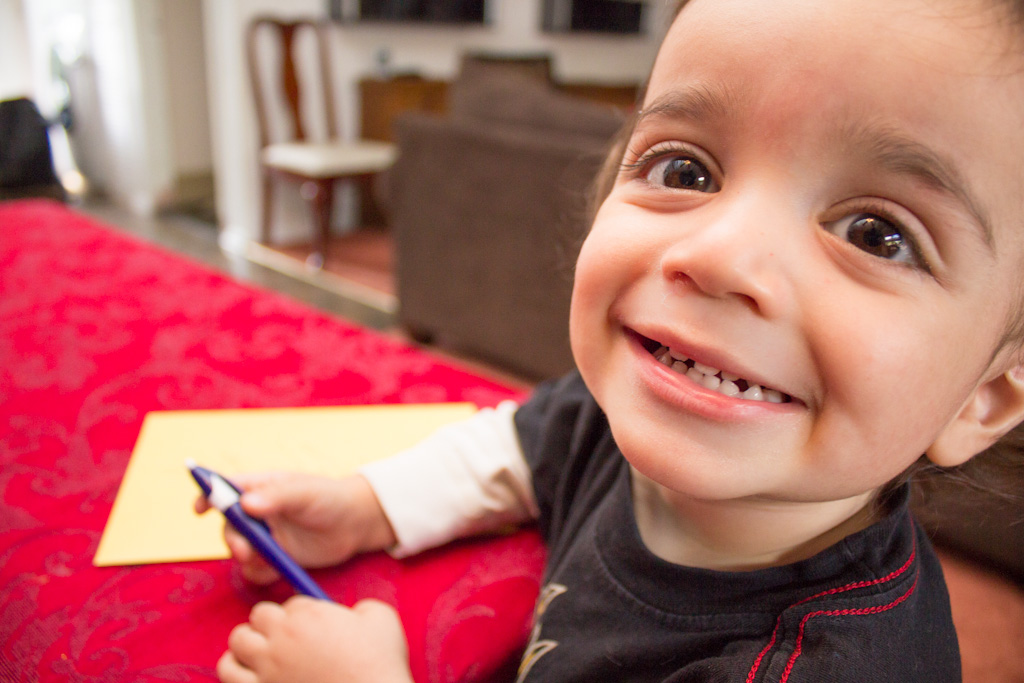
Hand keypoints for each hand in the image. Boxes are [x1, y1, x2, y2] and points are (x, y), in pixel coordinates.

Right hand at [194, 472, 396, 584]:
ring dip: (245, 559)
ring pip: (240, 550)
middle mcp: (260, 513)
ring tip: (266, 561)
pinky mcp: (277, 557)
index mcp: (263, 488)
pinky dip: (259, 573)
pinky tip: (275, 569)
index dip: (209, 495)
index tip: (200, 508)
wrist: (357, 524)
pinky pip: (256, 569)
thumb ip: (277, 496)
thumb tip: (245, 503)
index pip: (227, 488)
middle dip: (232, 539)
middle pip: (230, 526)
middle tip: (245, 551)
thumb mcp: (306, 493)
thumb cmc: (331, 498)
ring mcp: (267, 536)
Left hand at [217, 597, 412, 682]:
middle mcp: (281, 638)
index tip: (313, 628)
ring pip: (236, 642)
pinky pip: (228, 674)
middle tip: (287, 638)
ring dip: (248, 644)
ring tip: (263, 653)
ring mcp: (266, 668)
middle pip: (257, 615)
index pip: (291, 602)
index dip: (303, 614)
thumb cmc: (380, 666)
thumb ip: (362, 606)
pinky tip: (253, 674)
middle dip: (272, 623)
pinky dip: (236, 670)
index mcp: (308, 615)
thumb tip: (352, 613)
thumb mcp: (382, 618)